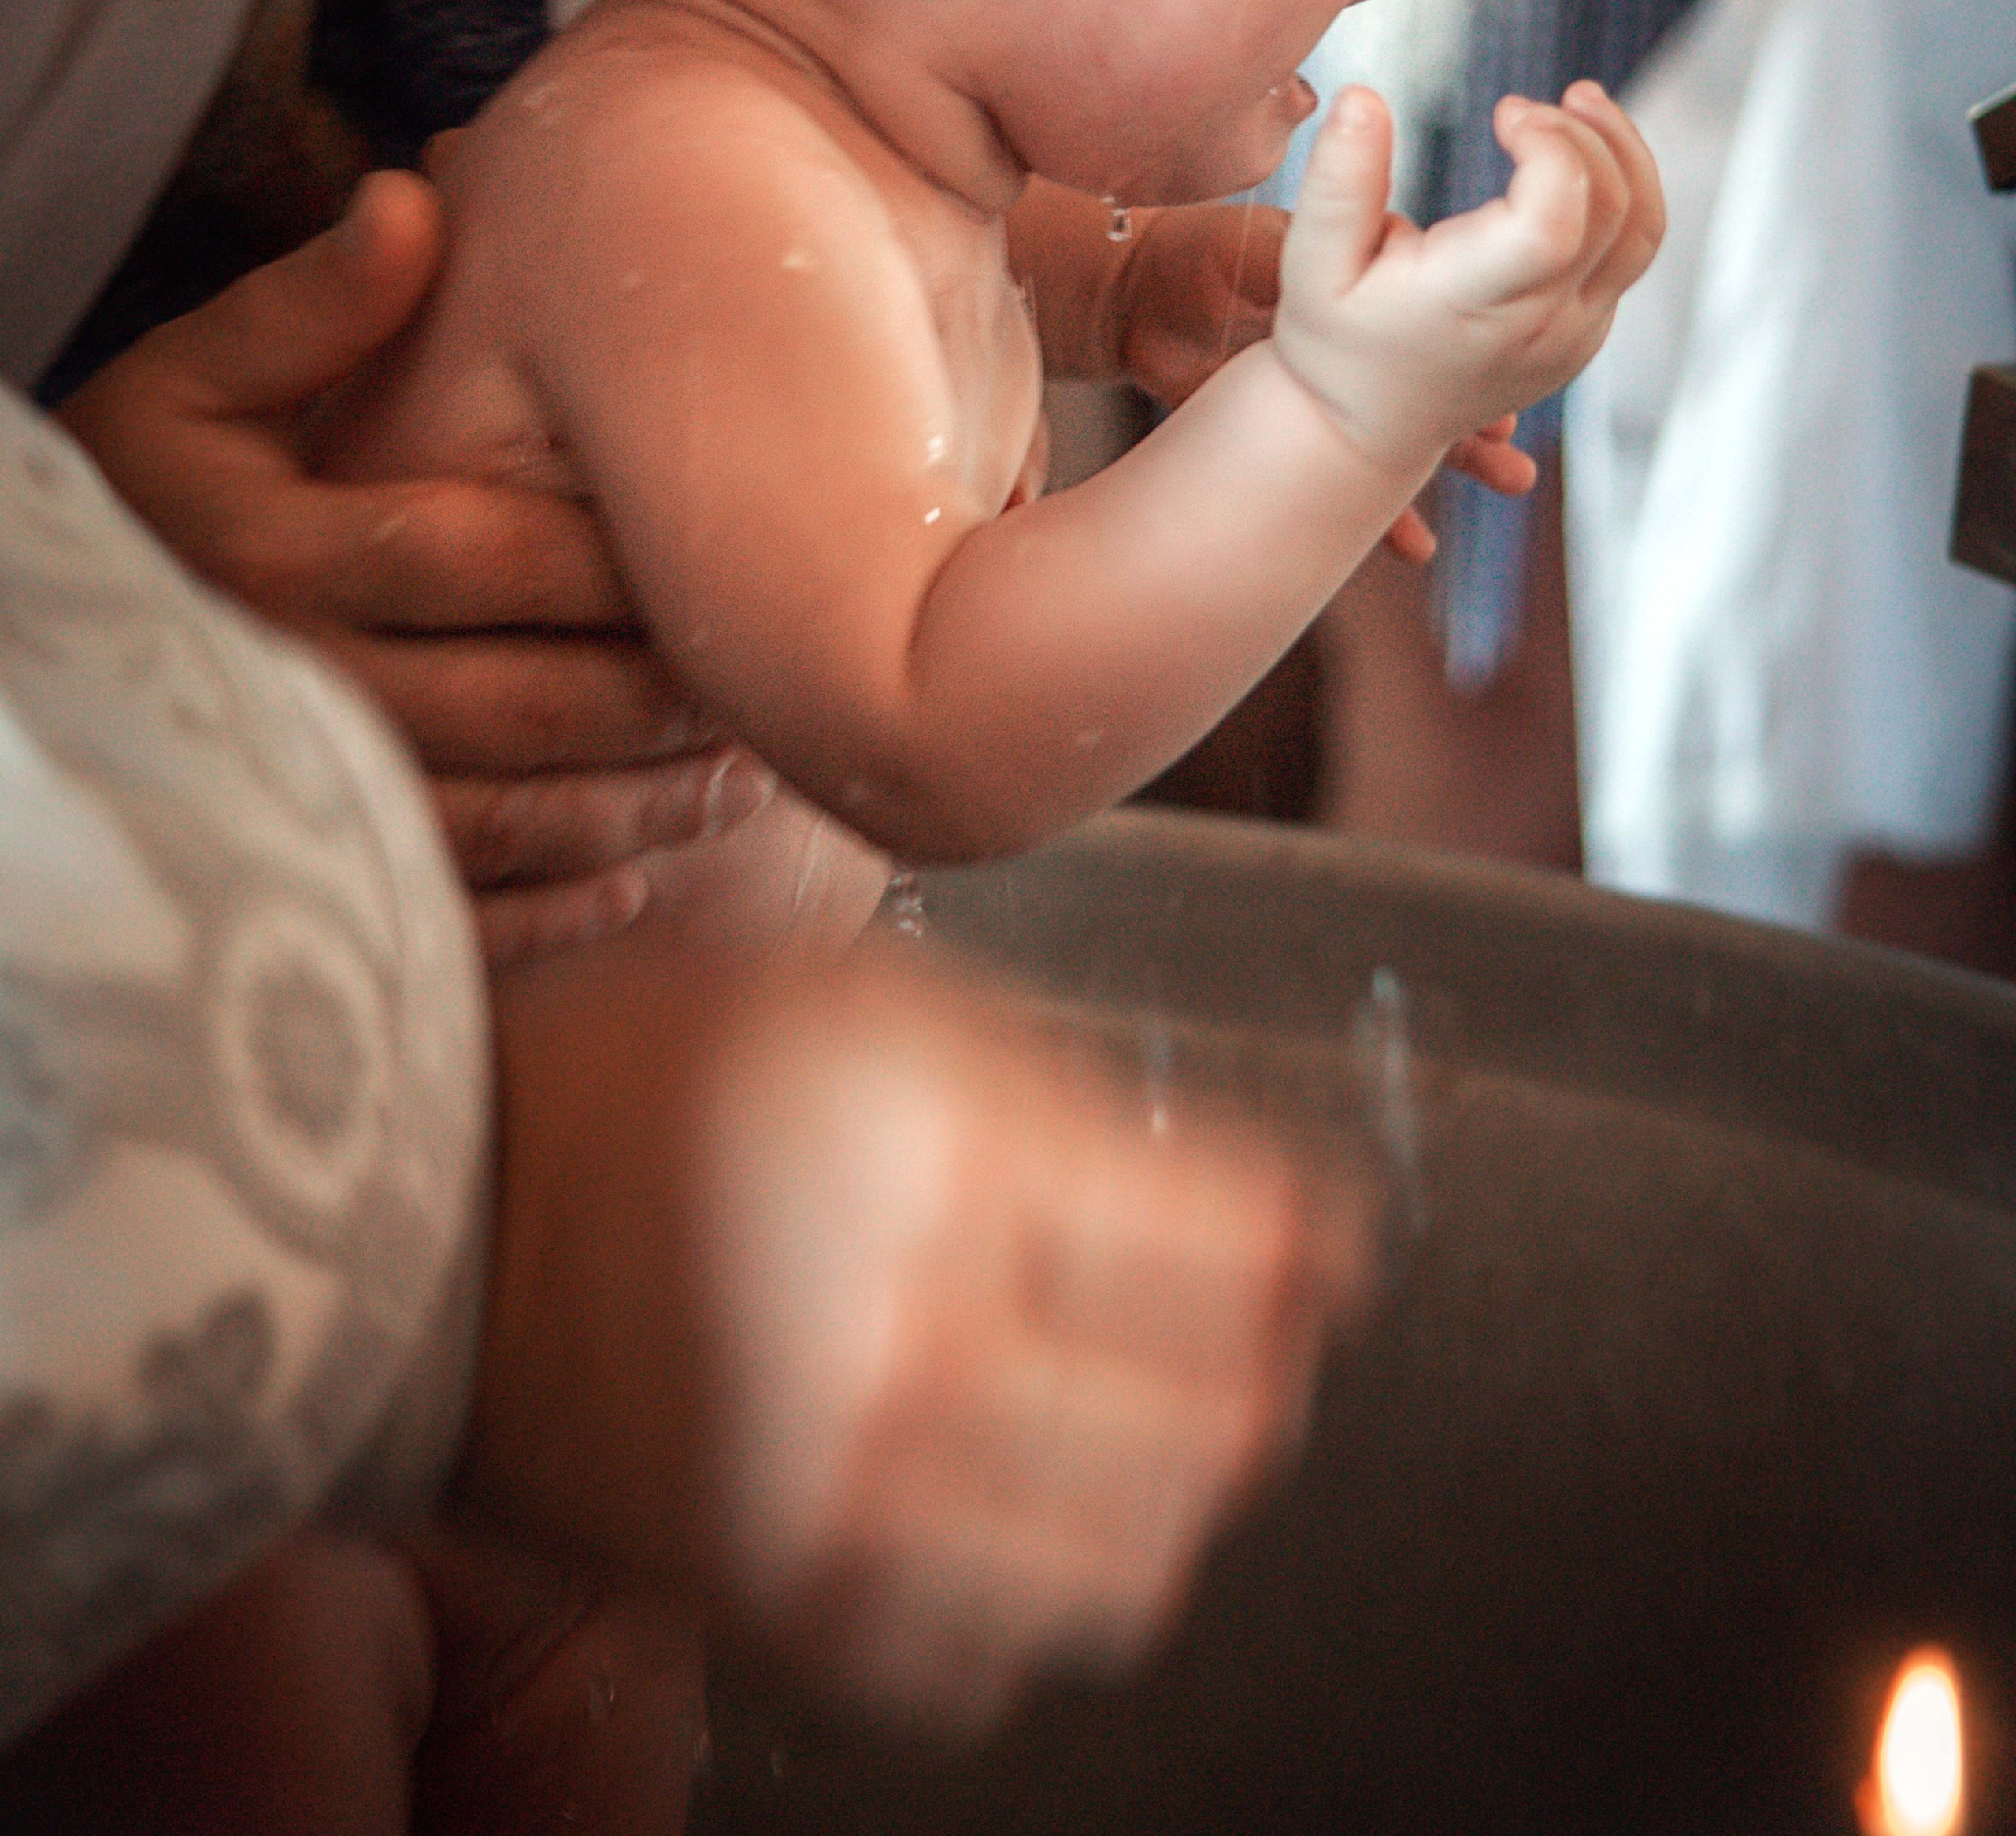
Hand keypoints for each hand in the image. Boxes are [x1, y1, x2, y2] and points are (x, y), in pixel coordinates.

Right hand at [59, 173, 777, 958]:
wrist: (40, 642)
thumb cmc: (141, 490)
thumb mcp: (187, 380)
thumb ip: (307, 304)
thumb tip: (415, 197)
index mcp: (264, 553)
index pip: (468, 553)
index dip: (602, 551)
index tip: (713, 532)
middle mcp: (286, 689)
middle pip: (515, 704)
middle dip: (656, 692)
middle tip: (769, 670)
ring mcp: (299, 807)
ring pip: (506, 821)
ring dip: (639, 807)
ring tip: (745, 773)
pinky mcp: (312, 888)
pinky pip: (454, 917)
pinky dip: (558, 908)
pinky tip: (641, 878)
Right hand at [459, 935, 1369, 1736]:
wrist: (424, 1210)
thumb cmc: (643, 1070)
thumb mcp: (865, 1000)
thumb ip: (1055, 1094)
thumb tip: (1244, 1190)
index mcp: (944, 1157)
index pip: (1233, 1243)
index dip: (1316, 1243)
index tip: (1336, 1245)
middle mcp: (910, 1338)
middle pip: (1214, 1426)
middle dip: (1268, 1376)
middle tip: (1256, 1338)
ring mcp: (842, 1494)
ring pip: (1126, 1571)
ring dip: (1165, 1501)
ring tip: (1140, 1433)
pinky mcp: (775, 1603)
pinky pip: (980, 1667)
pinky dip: (1028, 1603)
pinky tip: (1002, 1512)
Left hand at [1113, 199, 1532, 558]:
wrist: (1129, 297)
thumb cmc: (1198, 251)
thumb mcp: (1267, 245)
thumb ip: (1323, 251)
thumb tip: (1393, 237)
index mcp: (1353, 305)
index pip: (1427, 335)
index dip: (1465, 365)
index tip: (1500, 391)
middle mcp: (1349, 358)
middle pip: (1426, 402)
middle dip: (1473, 434)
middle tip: (1515, 462)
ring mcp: (1320, 404)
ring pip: (1392, 451)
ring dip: (1443, 474)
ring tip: (1497, 493)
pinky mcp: (1283, 443)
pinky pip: (1331, 491)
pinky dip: (1376, 520)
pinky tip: (1418, 548)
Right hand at [1273, 82, 1663, 481]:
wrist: (1366, 429)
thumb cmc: (1334, 342)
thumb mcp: (1311, 263)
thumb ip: (1337, 182)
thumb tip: (1361, 98)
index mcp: (1472, 305)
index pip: (1557, 219)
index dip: (1550, 146)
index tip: (1504, 114)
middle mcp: (1540, 327)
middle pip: (1614, 209)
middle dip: (1582, 133)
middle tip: (1523, 107)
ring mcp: (1574, 336)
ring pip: (1644, 230)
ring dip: (1625, 153)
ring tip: (1579, 103)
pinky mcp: (1587, 333)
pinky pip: (1633, 251)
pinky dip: (1620, 190)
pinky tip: (1571, 158)